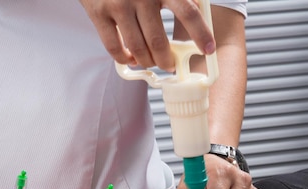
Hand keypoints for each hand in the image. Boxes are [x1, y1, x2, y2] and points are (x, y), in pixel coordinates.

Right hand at [78, 0, 215, 70]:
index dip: (201, 34)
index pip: (188, 12)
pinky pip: (114, 48)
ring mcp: (119, 6)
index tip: (208, 50)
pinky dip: (124, 59)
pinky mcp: (99, 14)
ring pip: (137, 49)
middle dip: (166, 60)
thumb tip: (198, 12)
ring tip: (150, 62)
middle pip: (158, 42)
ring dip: (146, 62)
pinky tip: (130, 58)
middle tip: (169, 65)